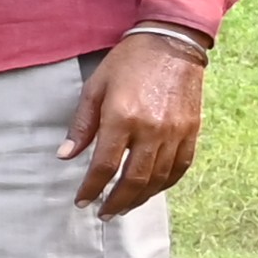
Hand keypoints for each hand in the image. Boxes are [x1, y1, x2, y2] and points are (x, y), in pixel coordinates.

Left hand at [62, 33, 206, 217]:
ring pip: (159, 178)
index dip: (92, 188)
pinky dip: (165, 183)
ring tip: (124, 206)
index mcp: (123, 118)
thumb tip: (65, 156)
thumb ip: (82, 125)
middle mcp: (152, 129)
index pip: (104, 165)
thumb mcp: (95, 88)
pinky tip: (152, 190)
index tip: (82, 201)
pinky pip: (180, 167)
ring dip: (140, 198)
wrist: (172, 43)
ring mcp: (175, 132)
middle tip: (103, 213)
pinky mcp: (192, 131)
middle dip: (116, 201)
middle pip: (134, 180)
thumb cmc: (127, 63)